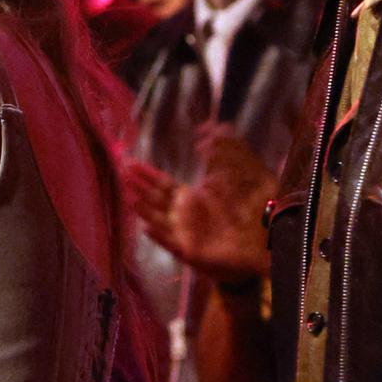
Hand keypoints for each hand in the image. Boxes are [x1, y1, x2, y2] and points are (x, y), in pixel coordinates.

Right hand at [128, 130, 275, 280]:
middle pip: (155, 200)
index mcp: (190, 201)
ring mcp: (184, 235)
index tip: (130, 163)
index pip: (163, 185)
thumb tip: (216, 128)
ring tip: (131, 199)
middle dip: (139, 187)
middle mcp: (183, 216)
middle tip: (121, 175)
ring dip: (144, 210)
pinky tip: (147, 228)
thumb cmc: (248, 214)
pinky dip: (159, 236)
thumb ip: (227, 156)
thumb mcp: (240, 180)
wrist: (260, 245)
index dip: (147, 174)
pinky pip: (172, 244)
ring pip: (159, 220)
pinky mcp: (191, 252)